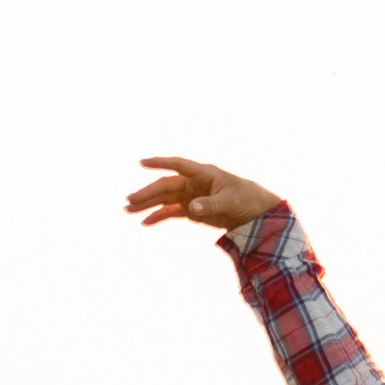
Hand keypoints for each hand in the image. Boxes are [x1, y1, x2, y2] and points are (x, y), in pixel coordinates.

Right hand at [125, 154, 286, 231]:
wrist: (255, 212)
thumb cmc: (246, 199)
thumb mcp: (230, 202)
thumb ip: (211, 205)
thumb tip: (191, 208)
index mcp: (203, 174)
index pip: (178, 165)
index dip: (161, 163)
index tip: (142, 162)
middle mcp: (194, 183)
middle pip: (166, 186)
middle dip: (147, 192)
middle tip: (129, 200)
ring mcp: (191, 196)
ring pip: (164, 199)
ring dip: (147, 204)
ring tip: (128, 209)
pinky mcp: (192, 210)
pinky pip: (171, 211)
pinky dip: (158, 216)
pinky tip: (145, 221)